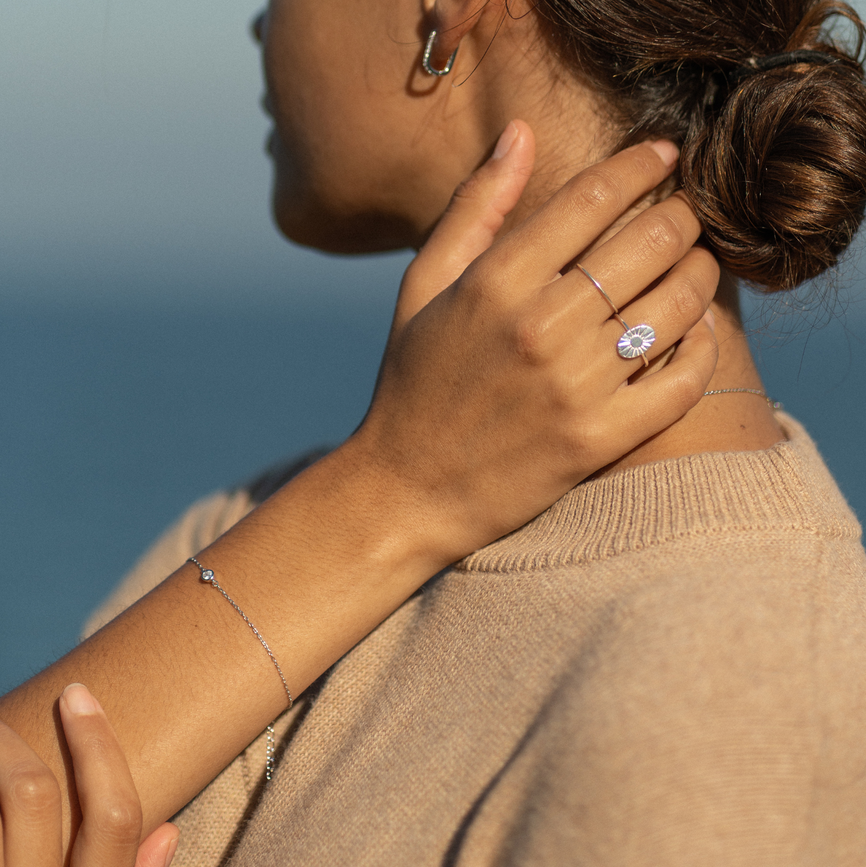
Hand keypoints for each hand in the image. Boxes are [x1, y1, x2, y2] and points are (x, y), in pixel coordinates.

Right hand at [353, 120, 718, 561]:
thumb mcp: (423, 288)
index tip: (665, 153)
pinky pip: (682, 382)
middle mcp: (538, 328)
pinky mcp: (597, 440)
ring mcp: (573, 388)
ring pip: (676, 306)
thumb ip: (473, 209)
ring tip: (695, 269)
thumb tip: (521, 133)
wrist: (407, 491)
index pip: (591, 198)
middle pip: (649, 242)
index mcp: (494, 284)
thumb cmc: (414, 384)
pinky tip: (694, 333)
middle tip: (686, 216)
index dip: (641, 164)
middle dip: (682, 216)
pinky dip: (701, 350)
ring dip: (700, 276)